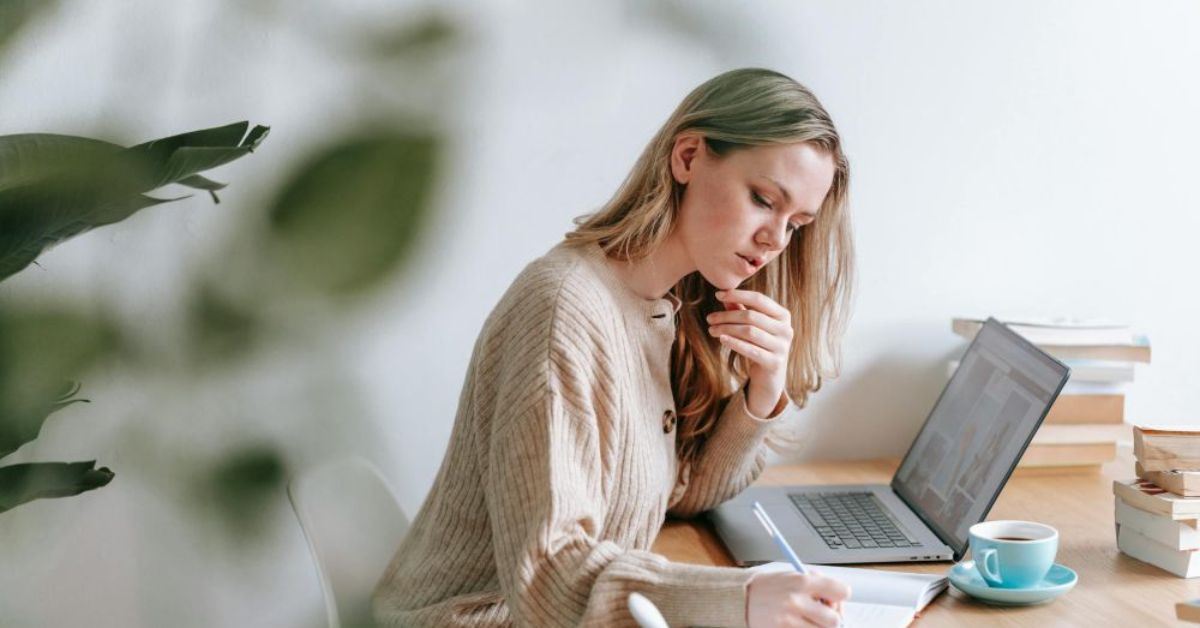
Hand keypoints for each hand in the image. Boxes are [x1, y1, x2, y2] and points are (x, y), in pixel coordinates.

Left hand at [707, 289, 792, 417]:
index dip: (738, 295)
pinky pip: (751, 350)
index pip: (759, 299)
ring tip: (711, 329)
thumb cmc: (760, 345)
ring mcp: (782, 347)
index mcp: (783, 315)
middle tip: (710, 318)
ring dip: (727, 329)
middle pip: (751, 316)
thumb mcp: (753, 326)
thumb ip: (741, 310)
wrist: (770, 376)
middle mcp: (786, 329)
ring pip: (749, 332)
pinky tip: (721, 339)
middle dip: (727, 316)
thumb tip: (724, 296)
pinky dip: (734, 343)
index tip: (718, 294)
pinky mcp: (774, 362)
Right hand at [746, 570, 849, 627]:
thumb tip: (838, 598)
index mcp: (802, 581)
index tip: (834, 600)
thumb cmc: (768, 588)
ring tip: (807, 621)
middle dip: (830, 619)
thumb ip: (815, 583)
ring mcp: (789, 620)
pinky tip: (798, 626)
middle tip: (821, 616)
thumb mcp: (791, 576)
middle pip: (835, 620)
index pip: (841, 592)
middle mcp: (797, 600)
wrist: (741, 600)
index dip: (840, 598)